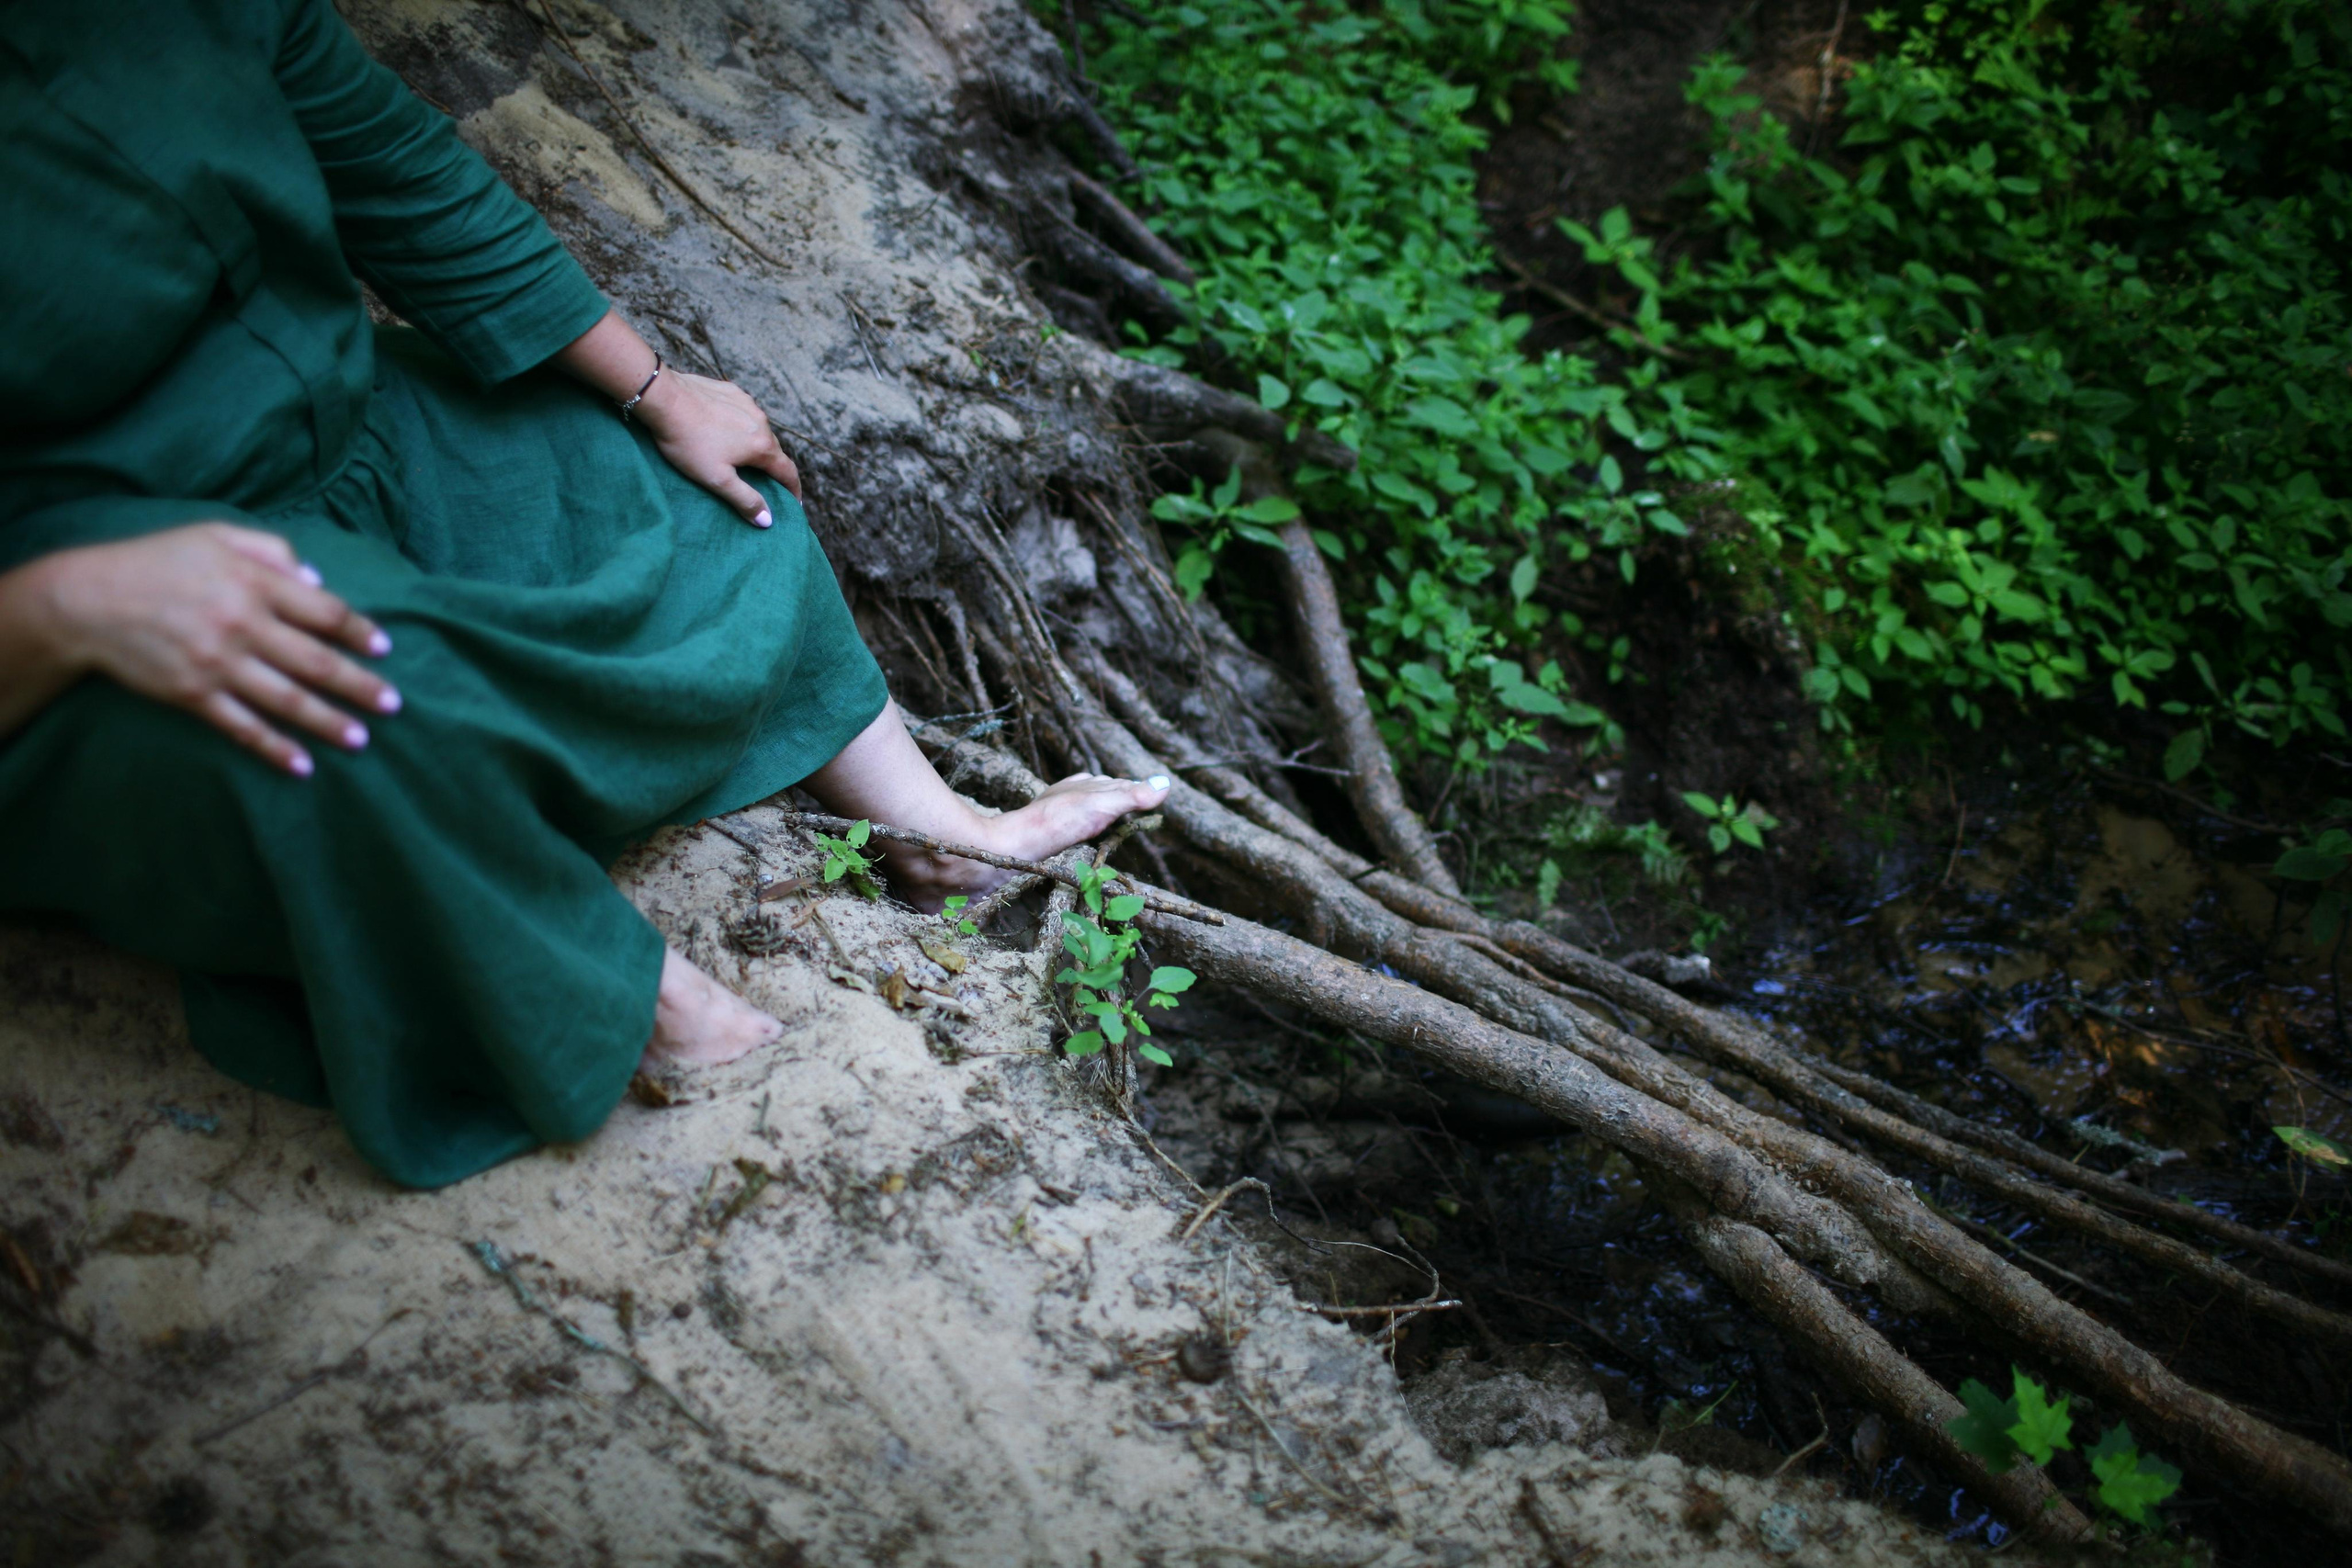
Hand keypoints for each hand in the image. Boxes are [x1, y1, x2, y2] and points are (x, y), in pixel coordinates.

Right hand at [30, 524, 398, 776]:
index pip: (324, 611)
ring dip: (329, 723)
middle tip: (394, 704)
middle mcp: (242, 624)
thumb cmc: (155, 562)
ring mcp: (218, 663)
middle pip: (317, 662)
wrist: (86, 601)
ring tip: (362, 740)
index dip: (359, 631)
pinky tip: (303, 766)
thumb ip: (271, 551)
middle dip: (360, 686)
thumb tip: (317, 580)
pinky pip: (243, 727)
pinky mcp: (193, 694)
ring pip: (288, 700)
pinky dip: (274, 748)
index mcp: (252, 582)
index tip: (384, 649)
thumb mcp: (214, 535)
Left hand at [634, 366, 802, 526]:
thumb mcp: (717, 479)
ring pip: (758, 429)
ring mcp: (747, 403)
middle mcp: (762, 422)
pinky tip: (722, 429)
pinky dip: (739, 425)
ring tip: (740, 455)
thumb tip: (767, 520)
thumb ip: (745, 499)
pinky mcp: (731, 391)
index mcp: (762, 446)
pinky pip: (743, 412)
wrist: (665, 398)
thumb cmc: (689, 442)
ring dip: (755, 444)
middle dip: (772, 467)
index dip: (794, 490)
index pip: (788, 472)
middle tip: (764, 482)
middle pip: (774, 450)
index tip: (795, 503)